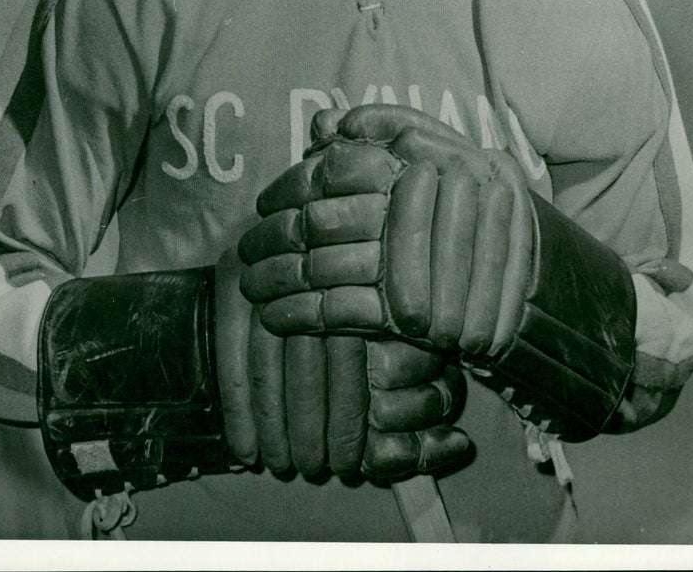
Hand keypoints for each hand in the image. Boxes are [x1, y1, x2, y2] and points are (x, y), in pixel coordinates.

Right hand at [215, 244, 470, 482]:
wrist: (325, 225)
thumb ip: (434, 395)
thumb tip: (461, 446)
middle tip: (313, 468)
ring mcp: (272, 267)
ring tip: (281, 464)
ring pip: (267, 353)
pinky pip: (231, 347)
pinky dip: (239, 405)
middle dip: (310, 422)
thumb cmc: (392, 305)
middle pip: (309, 355)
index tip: (352, 461)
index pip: (351, 352)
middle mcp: (319, 265)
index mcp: (369, 273)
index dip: (349, 415)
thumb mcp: (419, 339)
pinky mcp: (233, 274)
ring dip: (273, 419)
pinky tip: (245, 448)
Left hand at [239, 104, 637, 443]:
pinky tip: (278, 317)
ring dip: (285, 278)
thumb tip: (326, 123)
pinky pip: (351, 312)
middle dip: (283, 234)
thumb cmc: (476, 223)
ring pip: (339, 266)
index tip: (268, 197)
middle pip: (337, 216)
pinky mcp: (428, 317)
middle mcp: (448, 205)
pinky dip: (307, 316)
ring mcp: (435, 265)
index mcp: (450, 160)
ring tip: (250, 284)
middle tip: (246, 247)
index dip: (303, 179)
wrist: (534, 297)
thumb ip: (391, 136)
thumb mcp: (445, 166)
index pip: (354, 161)